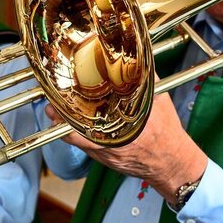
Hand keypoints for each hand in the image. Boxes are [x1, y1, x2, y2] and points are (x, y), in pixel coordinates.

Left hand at [46, 90, 207, 202]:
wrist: (170, 162)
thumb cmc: (166, 132)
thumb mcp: (159, 99)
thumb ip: (144, 80)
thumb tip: (134, 59)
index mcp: (129, 116)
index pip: (97, 105)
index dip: (77, 97)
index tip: (66, 86)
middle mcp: (115, 134)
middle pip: (79, 122)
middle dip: (62, 112)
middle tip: (51, 102)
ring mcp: (107, 148)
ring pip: (75, 135)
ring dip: (61, 124)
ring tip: (51, 112)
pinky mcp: (104, 157)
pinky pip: (80, 146)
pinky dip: (69, 135)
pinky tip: (62, 127)